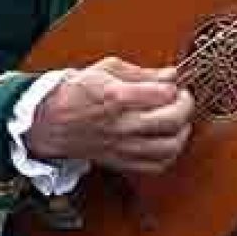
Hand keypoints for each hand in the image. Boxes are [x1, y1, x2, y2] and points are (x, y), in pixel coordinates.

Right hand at [24, 56, 194, 175]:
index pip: (164, 92)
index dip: (173, 86)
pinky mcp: (122, 161)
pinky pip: (157, 165)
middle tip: (182, 98)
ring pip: (170, 146)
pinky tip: (167, 140)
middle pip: (172, 120)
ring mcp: (123, 146)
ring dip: (182, 132)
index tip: (171, 83)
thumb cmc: (76, 93)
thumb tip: (171, 74)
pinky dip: (170, 154)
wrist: (50, 122)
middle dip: (186, 106)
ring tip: (178, 121)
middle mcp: (122, 124)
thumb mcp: (105, 69)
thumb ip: (142, 73)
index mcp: (117, 96)